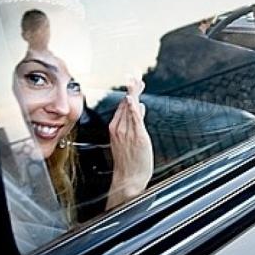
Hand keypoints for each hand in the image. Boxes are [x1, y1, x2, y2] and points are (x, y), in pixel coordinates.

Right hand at [106, 77, 153, 209]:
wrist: (128, 179)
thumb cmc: (128, 162)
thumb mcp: (127, 139)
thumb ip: (134, 122)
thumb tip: (140, 107)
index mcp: (115, 128)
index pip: (122, 105)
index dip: (130, 92)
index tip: (134, 80)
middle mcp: (119, 128)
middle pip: (126, 104)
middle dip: (132, 89)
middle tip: (137, 75)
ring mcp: (127, 133)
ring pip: (130, 109)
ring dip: (134, 94)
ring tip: (137, 81)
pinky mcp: (137, 138)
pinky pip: (135, 121)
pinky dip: (133, 110)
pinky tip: (134, 101)